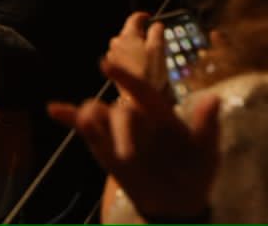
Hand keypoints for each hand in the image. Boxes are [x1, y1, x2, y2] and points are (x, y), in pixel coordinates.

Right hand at [48, 56, 220, 221]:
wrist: (177, 203)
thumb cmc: (195, 172)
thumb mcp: (207, 152)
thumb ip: (207, 127)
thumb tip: (213, 98)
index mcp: (162, 114)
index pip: (143, 91)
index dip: (125, 78)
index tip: (105, 65)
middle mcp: (138, 117)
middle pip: (121, 112)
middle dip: (121, 129)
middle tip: (128, 157)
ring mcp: (118, 131)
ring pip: (98, 114)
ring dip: (91, 119)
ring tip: (88, 126)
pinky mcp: (104, 146)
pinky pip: (85, 129)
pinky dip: (69, 117)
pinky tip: (53, 109)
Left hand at [104, 12, 168, 94]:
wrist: (138, 96)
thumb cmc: (150, 71)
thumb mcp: (158, 49)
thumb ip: (157, 32)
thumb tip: (156, 24)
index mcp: (128, 35)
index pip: (134, 18)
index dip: (144, 17)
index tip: (150, 18)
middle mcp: (116, 42)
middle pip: (130, 32)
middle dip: (141, 35)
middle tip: (154, 44)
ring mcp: (113, 54)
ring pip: (126, 44)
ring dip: (136, 47)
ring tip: (148, 58)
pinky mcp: (113, 66)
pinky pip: (123, 56)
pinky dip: (131, 57)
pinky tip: (140, 66)